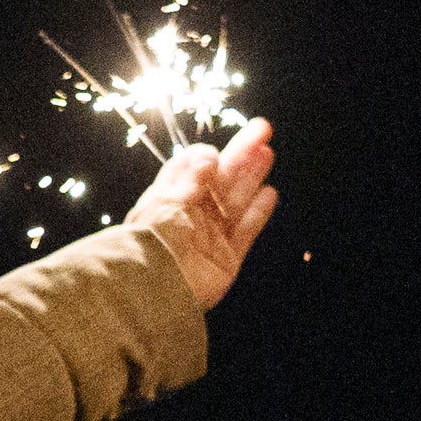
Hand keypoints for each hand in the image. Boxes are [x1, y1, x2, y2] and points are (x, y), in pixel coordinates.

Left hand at [127, 116, 278, 309]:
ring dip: (252, 176)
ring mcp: (210, 237)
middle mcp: (191, 216)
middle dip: (241, 154)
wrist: (153, 290)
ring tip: (267, 152)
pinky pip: (246, 231)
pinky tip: (269, 193)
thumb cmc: (151, 243)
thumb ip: (190, 178)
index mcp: (168, 200)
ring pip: (236, 200)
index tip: (214, 154)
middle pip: (221, 179)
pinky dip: (258, 213)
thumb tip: (209, 156)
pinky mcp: (227, 259)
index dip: (205, 156)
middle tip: (262, 130)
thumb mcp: (166, 203)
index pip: (191, 169)